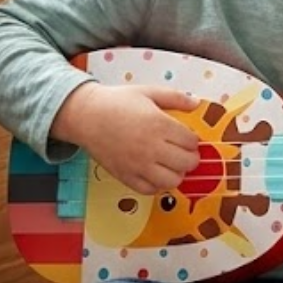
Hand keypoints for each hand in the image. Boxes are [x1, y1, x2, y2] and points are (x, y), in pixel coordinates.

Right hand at [52, 81, 198, 194]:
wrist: (86, 116)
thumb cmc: (116, 102)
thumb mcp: (148, 92)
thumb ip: (175, 97)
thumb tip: (196, 103)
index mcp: (159, 124)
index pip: (191, 142)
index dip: (193, 140)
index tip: (188, 138)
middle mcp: (151, 147)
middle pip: (187, 163)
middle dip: (190, 158)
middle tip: (184, 152)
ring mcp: (138, 165)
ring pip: (172, 181)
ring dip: (177, 173)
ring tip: (171, 164)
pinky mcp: (126, 176)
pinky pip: (150, 190)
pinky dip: (157, 185)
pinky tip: (155, 173)